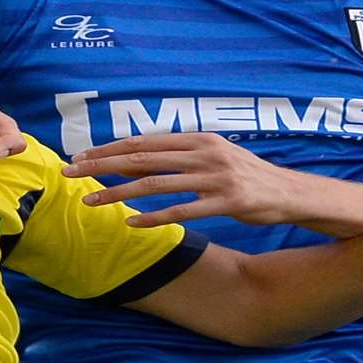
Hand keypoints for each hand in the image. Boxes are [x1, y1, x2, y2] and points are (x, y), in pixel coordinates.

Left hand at [66, 133, 311, 226]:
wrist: (291, 193)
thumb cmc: (245, 175)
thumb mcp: (212, 156)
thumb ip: (176, 157)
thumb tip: (130, 161)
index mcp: (198, 138)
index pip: (143, 142)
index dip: (109, 148)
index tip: (80, 156)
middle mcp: (204, 153)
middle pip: (142, 158)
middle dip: (102, 165)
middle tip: (71, 172)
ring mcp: (216, 177)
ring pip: (156, 184)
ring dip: (119, 193)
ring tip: (91, 201)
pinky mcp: (227, 202)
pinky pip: (183, 211)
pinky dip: (154, 218)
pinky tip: (131, 223)